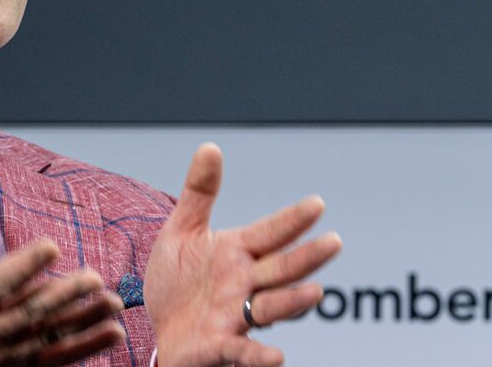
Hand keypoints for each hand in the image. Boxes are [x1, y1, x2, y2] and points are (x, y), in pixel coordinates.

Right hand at [0, 189, 124, 366]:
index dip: (24, 265)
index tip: (51, 246)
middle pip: (29, 312)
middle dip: (63, 296)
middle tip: (94, 278)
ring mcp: (4, 353)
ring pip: (49, 337)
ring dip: (84, 322)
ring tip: (114, 304)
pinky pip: (56, 360)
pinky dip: (86, 349)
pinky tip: (113, 334)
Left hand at [143, 143, 341, 366]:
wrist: (157, 327)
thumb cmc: (177, 280)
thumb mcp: (182, 232)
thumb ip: (199, 193)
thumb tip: (210, 146)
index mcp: (237, 252)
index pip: (270, 233)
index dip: (292, 221)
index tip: (317, 204)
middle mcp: (244, 283)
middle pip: (281, 269)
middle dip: (306, 257)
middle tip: (334, 242)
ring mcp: (236, 315)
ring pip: (271, 306)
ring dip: (293, 302)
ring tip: (315, 292)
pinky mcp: (221, 345)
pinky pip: (244, 351)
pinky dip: (260, 354)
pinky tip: (278, 356)